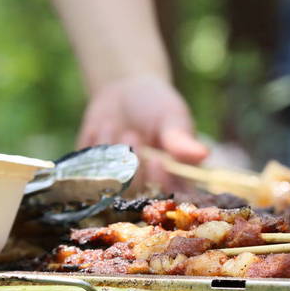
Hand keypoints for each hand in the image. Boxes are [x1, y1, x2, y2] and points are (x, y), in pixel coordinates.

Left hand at [77, 75, 208, 190]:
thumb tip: (203, 154)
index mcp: (175, 180)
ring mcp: (118, 187)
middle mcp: (147, 189)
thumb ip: (180, 138)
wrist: (123, 92)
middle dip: (132, 167)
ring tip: (116, 125)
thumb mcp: (171, 117)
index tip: (156, 159)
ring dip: (112, 154)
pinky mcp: (91, 179)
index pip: (171, 198)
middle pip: (138, 199)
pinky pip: (85, 174)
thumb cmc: (156, 105)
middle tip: (132, 134)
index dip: (161, 184)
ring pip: (110, 188)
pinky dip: (94, 148)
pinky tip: (102, 128)